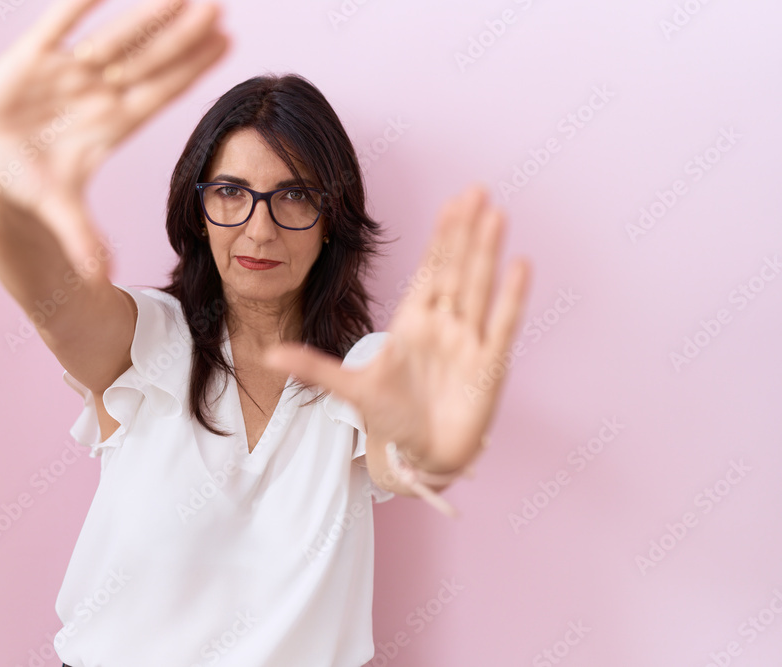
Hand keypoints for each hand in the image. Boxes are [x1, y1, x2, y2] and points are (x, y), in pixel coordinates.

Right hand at [0, 0, 229, 278]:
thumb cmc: (37, 189)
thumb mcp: (60, 212)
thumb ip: (83, 238)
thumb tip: (103, 276)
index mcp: (111, 126)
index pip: (160, 92)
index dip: (192, 69)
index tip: (226, 43)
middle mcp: (97, 93)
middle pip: (148, 60)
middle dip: (181, 35)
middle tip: (218, 8)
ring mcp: (66, 73)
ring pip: (113, 36)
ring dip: (146, 13)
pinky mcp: (29, 59)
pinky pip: (57, 22)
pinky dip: (78, 2)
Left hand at [265, 184, 530, 473]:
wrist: (421, 456)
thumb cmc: (391, 417)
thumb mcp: (350, 389)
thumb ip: (314, 367)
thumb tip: (269, 353)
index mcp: (412, 322)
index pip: (430, 271)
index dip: (441, 237)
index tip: (452, 201)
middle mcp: (443, 325)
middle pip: (456, 269)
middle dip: (465, 230)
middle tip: (477, 189)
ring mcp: (468, 343)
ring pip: (478, 287)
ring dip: (486, 252)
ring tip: (496, 214)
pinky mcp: (489, 367)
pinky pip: (501, 326)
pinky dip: (511, 298)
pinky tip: (520, 266)